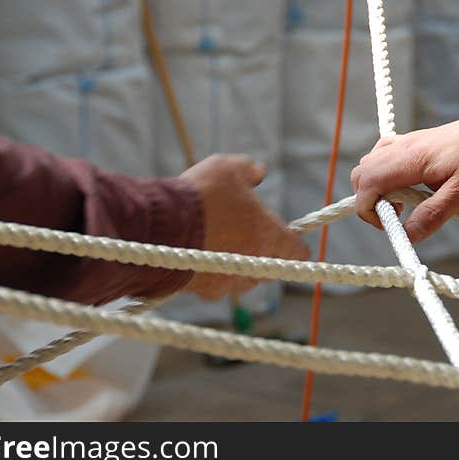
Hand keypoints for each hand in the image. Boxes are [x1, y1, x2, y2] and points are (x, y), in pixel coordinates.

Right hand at [179, 155, 309, 299]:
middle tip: (243, 232)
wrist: (160, 227)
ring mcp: (230, 282)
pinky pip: (216, 283)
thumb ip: (248, 169)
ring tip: (216, 241)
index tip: (284, 234)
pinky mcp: (206, 291)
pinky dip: (211, 272)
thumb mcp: (227, 168)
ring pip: (243, 277)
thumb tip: (259, 172)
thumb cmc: (201, 196)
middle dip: (261, 252)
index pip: (298, 252)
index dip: (293, 243)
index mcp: (269, 237)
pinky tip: (197, 253)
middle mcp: (254, 265)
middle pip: (270, 266)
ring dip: (236, 264)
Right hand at [351, 108, 458, 242]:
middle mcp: (401, 147)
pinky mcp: (412, 142)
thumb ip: (432, 215)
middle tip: (396, 217)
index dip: (369, 210)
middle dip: (369, 201)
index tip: (391, 226)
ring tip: (405, 204)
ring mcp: (405, 142)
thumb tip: (408, 235)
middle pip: (361, 174)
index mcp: (409, 159)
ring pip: (369, 165)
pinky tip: (409, 187)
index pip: (367, 184)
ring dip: (377, 188)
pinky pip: (383, 157)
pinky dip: (385, 176)